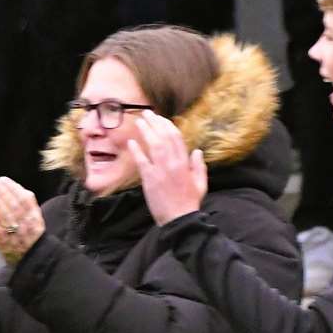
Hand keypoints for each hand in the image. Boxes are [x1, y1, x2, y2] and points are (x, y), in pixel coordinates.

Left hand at [0, 177, 44, 264]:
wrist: (34, 260)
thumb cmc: (31, 236)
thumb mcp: (35, 220)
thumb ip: (28, 205)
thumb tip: (16, 187)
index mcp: (36, 218)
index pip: (26, 199)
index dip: (14, 188)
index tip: (4, 179)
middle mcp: (28, 227)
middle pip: (16, 206)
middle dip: (4, 193)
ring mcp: (17, 237)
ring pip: (9, 219)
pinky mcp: (7, 247)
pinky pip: (1, 236)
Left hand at [129, 110, 206, 224]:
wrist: (179, 219)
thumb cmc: (189, 203)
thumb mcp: (201, 184)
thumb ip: (198, 166)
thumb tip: (197, 150)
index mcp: (185, 163)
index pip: (176, 138)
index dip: (167, 125)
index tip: (161, 118)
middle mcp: (173, 163)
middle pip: (164, 137)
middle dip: (155, 123)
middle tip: (147, 113)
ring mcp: (161, 170)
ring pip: (153, 145)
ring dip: (146, 131)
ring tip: (139, 121)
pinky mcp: (149, 179)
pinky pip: (142, 161)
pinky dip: (136, 150)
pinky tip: (131, 142)